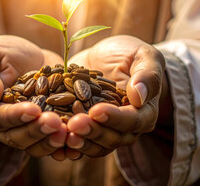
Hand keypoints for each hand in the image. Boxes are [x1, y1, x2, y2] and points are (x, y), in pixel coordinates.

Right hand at [0, 35, 66, 158]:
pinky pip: (52, 140)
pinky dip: (65, 143)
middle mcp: (2, 126)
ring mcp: (24, 129)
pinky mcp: (44, 128)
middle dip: (37, 130)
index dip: (14, 116)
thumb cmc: (0, 53)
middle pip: (17, 137)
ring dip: (51, 141)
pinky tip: (77, 139)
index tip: (33, 110)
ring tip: (67, 132)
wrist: (25, 56)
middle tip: (55, 123)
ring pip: (35, 144)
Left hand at [66, 35, 166, 156]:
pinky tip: (52, 138)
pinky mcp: (84, 128)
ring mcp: (103, 130)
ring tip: (63, 133)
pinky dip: (65, 144)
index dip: (115, 118)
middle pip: (111, 138)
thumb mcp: (142, 55)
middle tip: (74, 124)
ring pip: (94, 146)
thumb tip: (139, 96)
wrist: (104, 56)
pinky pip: (76, 141)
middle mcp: (125, 128)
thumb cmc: (129, 53)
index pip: (132, 121)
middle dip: (92, 132)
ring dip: (79, 142)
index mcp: (144, 113)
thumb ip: (146, 75)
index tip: (97, 111)